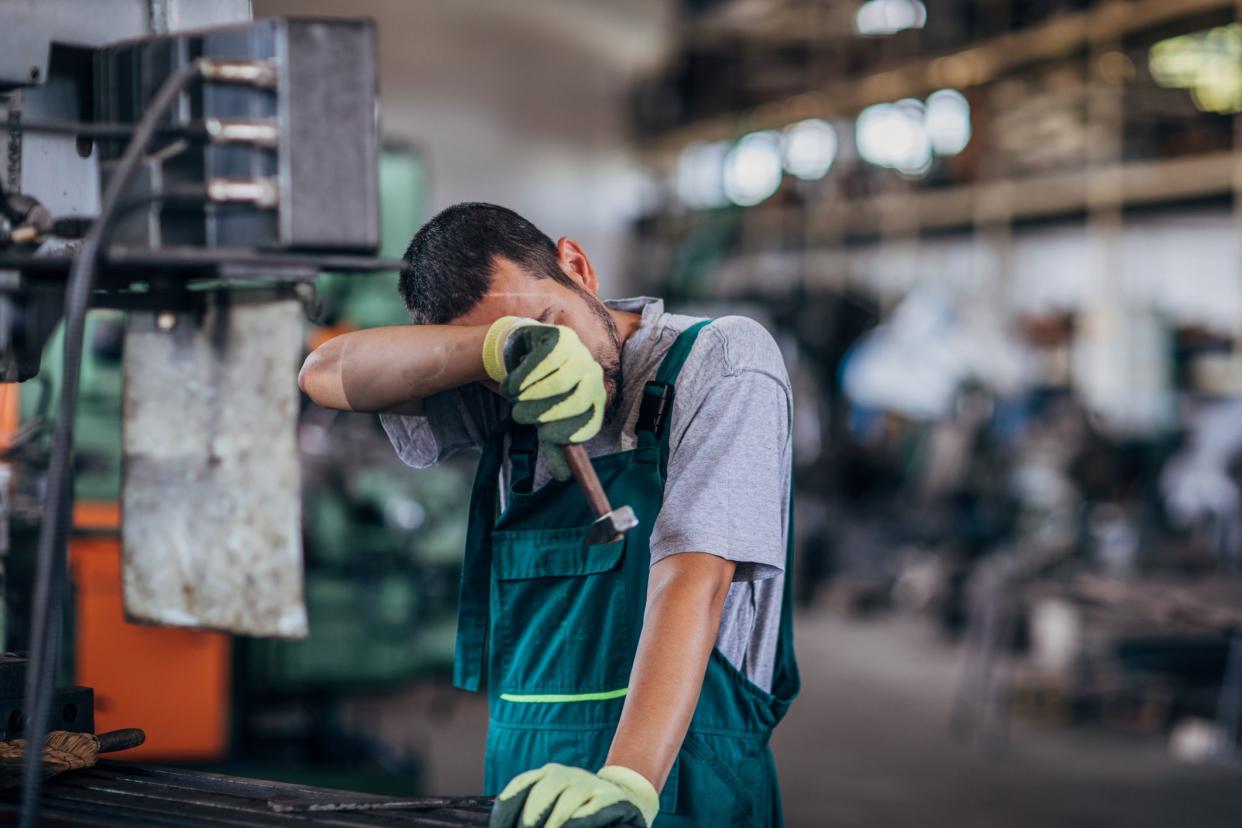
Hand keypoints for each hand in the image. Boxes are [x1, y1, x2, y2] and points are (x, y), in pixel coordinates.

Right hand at [482, 317, 605, 480]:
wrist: (520, 356)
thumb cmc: (536, 394)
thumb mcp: (544, 422)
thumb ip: (554, 447)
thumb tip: (562, 478)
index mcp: (595, 399)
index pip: (590, 422)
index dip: (566, 433)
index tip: (543, 436)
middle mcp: (594, 375)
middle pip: (576, 401)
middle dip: (542, 413)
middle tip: (519, 416)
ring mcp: (581, 353)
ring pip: (558, 381)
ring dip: (529, 394)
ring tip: (514, 397)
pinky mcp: (563, 337)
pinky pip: (544, 360)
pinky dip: (523, 375)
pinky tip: (513, 381)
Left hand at [489, 763, 658, 827]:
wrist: (622, 799)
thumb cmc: (577, 809)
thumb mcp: (553, 805)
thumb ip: (535, 814)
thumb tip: (507, 826)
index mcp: (547, 775)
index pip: (521, 785)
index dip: (508, 808)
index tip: (500, 827)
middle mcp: (566, 775)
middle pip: (544, 790)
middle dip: (531, 817)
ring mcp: (589, 784)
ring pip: (569, 798)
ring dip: (556, 821)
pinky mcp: (610, 797)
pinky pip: (594, 806)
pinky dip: (582, 819)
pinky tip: (574, 827)